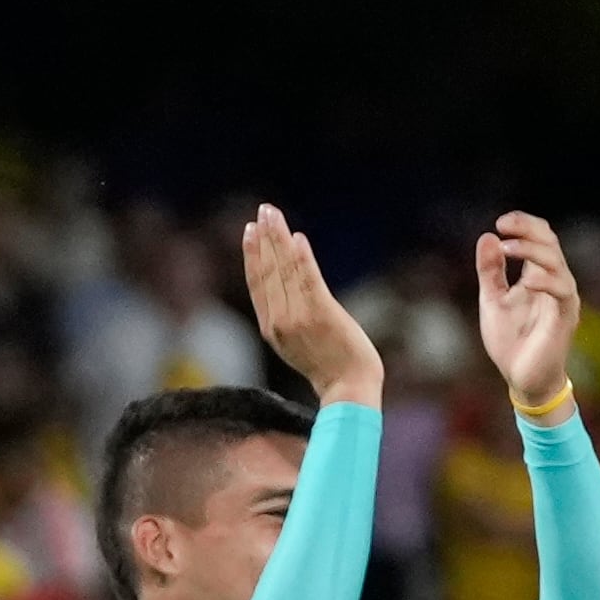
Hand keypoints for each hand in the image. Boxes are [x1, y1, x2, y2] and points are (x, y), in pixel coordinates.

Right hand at [241, 204, 383, 408]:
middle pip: (267, 272)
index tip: (250, 231)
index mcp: (271, 328)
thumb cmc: (330, 368)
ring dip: (278, 239)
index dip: (252, 256)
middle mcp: (278, 321)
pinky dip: (301, 258)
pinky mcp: (321, 314)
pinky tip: (297, 238)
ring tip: (273, 215)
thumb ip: (290, 319)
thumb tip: (290, 293)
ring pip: (283, 271)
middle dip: (263, 239)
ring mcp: (298, 318)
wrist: (349, 388)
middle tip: (262, 211)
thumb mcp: (300, 344)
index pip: (257, 285)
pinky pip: (307, 280)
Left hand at [479, 210, 582, 413]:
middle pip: (551, 244)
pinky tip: (526, 280)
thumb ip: (490, 271)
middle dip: (529, 231)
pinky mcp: (564, 317)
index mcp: (538, 275)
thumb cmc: (510, 340)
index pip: (540, 239)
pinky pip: (562, 292)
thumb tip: (487, 237)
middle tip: (504, 225)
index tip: (501, 222)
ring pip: (557, 264)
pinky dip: (546, 282)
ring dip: (532, 252)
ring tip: (506, 248)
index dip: (524, 225)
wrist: (521, 378)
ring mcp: (562, 298)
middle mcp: (554, 282)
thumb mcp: (493, 300)